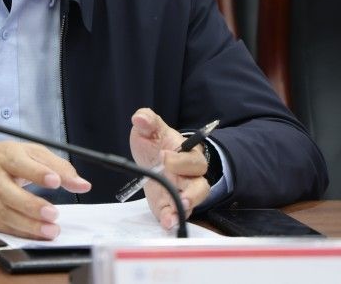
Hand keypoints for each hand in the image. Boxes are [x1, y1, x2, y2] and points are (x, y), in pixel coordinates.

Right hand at [0, 142, 91, 239]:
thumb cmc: (2, 159)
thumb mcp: (29, 152)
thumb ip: (58, 166)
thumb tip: (82, 184)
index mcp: (6, 156)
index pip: (21, 162)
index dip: (38, 172)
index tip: (55, 181)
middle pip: (10, 192)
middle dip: (32, 205)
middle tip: (53, 213)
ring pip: (6, 213)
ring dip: (29, 225)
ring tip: (51, 229)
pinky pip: (4, 226)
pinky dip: (22, 232)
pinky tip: (37, 234)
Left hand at [129, 108, 209, 229]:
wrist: (152, 159)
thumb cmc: (155, 143)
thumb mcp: (149, 130)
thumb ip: (147, 121)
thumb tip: (140, 117)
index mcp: (187, 154)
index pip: (191, 158)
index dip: (179, 159)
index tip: (163, 155)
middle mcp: (190, 175)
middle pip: (200, 183)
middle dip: (191, 189)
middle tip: (177, 189)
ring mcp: (183, 191)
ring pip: (194, 201)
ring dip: (187, 206)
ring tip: (179, 210)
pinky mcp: (171, 205)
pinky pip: (176, 213)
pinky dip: (172, 218)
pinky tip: (166, 222)